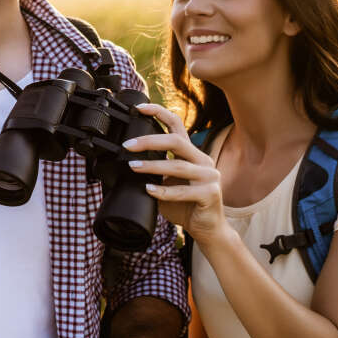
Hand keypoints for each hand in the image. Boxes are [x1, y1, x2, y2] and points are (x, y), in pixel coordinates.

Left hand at [122, 102, 226, 245]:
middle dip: (149, 141)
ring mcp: (209, 176)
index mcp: (191, 154)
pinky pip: (184, 191)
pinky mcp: (210, 194)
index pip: (177, 125)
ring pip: (178, 166)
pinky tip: (150, 190)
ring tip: (133, 166)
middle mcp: (202, 161)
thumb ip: (154, 173)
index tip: (139, 108)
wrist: (206, 229)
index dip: (159, 113)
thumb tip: (127, 163)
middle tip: (127, 146)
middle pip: (176, 141)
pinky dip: (164, 191)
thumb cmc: (185, 206)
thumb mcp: (166, 184)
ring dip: (152, 166)